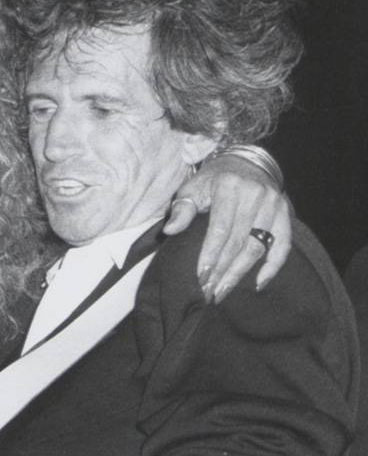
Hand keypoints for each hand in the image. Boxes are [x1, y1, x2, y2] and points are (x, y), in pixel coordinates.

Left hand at [164, 154, 291, 301]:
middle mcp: (255, 194)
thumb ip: (182, 209)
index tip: (201, 278)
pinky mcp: (285, 213)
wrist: (244, 162)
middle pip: (238, 242)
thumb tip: (170, 230)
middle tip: (209, 292)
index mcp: (229, 187)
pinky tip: (258, 283)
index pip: (220, 230)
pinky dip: (272, 266)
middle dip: (222, 271)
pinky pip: (283, 244)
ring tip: (223, 291)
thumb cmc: (212, 181)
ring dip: (240, 273)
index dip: (210, 256)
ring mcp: (273, 204)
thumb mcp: (192, 188)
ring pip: (258, 247)